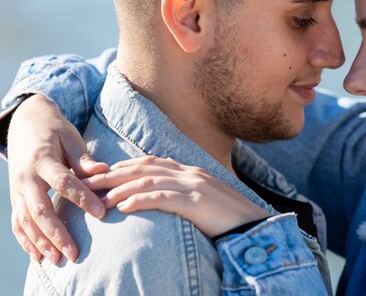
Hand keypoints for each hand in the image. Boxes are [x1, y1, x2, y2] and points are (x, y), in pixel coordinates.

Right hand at [8, 95, 108, 262]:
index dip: (83, 198)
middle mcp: (26, 177)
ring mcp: (17, 189)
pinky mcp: (15, 196)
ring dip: (41, 243)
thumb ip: (84, 159)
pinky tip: (39, 256)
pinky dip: (26, 240)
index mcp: (43, 160)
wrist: (25, 124)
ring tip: (58, 260)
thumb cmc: (55, 131)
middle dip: (57, 234)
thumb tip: (105, 171)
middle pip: (40, 210)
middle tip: (75, 253)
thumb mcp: (71, 138)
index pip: (64, 183)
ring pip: (26, 221)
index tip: (102, 213)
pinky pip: (17, 222)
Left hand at [83, 156, 269, 237]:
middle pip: (144, 168)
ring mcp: (193, 186)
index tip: (103, 173)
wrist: (254, 225)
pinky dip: (141, 200)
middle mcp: (190, 173)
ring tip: (100, 198)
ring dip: (121, 189)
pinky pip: (163, 198)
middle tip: (89, 182)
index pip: (151, 162)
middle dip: (114, 174)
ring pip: (149, 181)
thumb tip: (163, 196)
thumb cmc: (228, 217)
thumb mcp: (205, 199)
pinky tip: (124, 207)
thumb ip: (185, 192)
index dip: (124, 166)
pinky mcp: (196, 202)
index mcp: (191, 171)